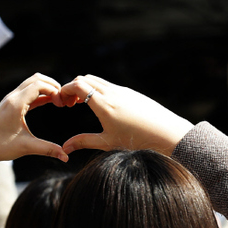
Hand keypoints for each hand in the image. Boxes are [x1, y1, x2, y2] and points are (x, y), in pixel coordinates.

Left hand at [0, 73, 67, 172]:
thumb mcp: (26, 147)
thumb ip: (48, 149)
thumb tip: (66, 157)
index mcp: (16, 103)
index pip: (39, 85)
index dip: (55, 90)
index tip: (63, 104)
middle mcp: (12, 97)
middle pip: (36, 78)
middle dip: (53, 85)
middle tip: (64, 100)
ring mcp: (10, 99)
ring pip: (31, 83)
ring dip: (46, 88)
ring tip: (58, 101)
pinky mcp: (10, 104)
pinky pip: (27, 92)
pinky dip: (40, 94)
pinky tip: (50, 102)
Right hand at [60, 75, 193, 155]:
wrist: (167, 133)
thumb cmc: (137, 141)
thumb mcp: (107, 143)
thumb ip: (84, 142)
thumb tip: (65, 148)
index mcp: (104, 104)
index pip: (78, 85)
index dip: (65, 90)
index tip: (61, 102)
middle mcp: (112, 93)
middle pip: (84, 79)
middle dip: (72, 88)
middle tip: (68, 104)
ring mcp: (122, 90)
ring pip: (96, 80)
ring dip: (85, 88)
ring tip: (80, 104)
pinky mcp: (130, 92)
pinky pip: (108, 84)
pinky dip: (97, 89)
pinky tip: (98, 105)